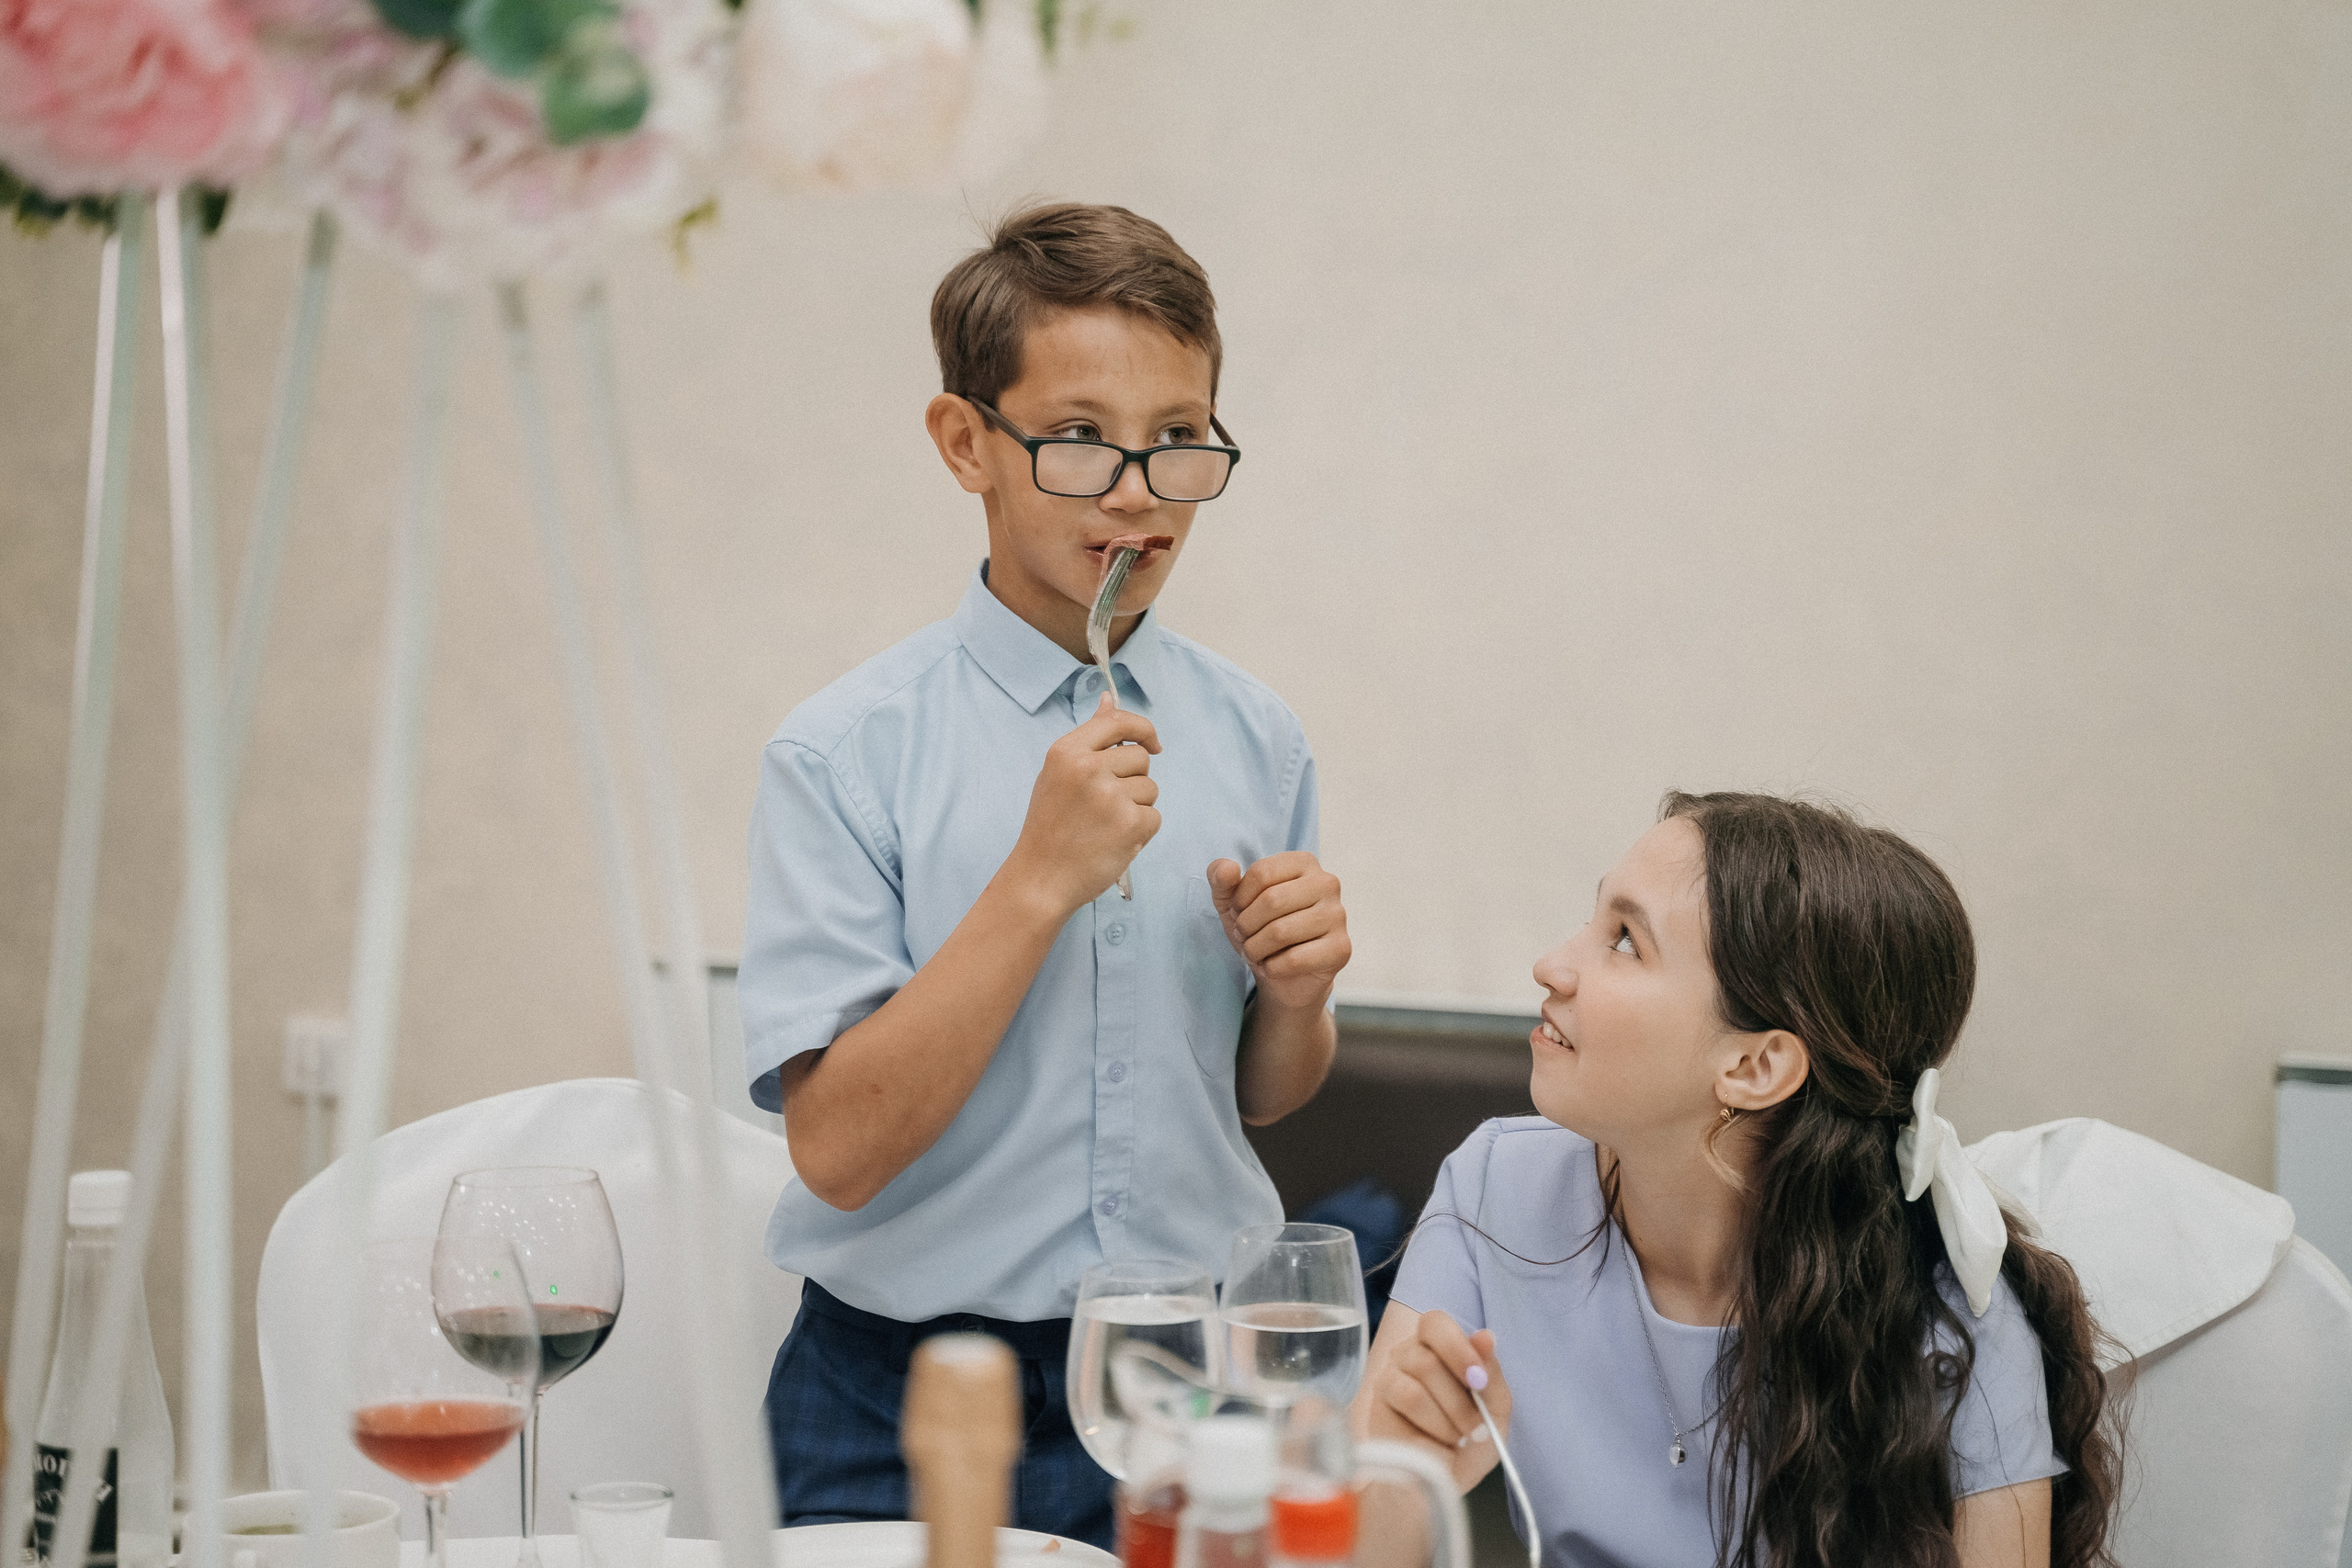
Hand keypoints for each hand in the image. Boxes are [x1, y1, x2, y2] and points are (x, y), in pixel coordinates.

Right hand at [1006, 692, 1161, 913]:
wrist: (1041, 877)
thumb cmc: (1049, 826)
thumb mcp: (1058, 774)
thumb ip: (1089, 737)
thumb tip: (1108, 699)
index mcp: (1068, 751)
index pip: (1119, 722)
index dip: (1143, 730)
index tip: (1152, 744)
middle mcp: (1089, 768)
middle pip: (1140, 758)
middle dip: (1133, 778)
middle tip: (1106, 804)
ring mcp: (1111, 797)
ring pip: (1150, 788)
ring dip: (1137, 806)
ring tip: (1106, 825)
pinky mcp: (1131, 825)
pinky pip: (1154, 816)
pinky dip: (1141, 831)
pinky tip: (1115, 841)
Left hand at [1208, 851, 1350, 1009]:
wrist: (1285, 977)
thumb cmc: (1261, 930)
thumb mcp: (1232, 902)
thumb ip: (1221, 879)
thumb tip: (1227, 867)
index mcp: (1304, 863)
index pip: (1262, 873)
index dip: (1239, 899)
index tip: (1238, 913)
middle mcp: (1327, 883)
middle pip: (1272, 900)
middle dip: (1246, 925)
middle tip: (1244, 937)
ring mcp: (1338, 916)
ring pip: (1281, 932)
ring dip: (1255, 949)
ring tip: (1255, 952)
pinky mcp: (1341, 948)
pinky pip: (1294, 959)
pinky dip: (1271, 968)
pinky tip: (1272, 967)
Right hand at [1366, 1310, 1510, 1493]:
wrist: (1442, 1483)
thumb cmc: (1470, 1443)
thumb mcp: (1495, 1410)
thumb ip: (1491, 1373)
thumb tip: (1486, 1336)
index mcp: (1438, 1348)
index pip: (1436, 1322)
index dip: (1458, 1346)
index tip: (1478, 1378)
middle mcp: (1409, 1354)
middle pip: (1429, 1353)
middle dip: (1461, 1395)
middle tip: (1477, 1424)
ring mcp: (1389, 1375)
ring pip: (1420, 1374)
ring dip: (1450, 1412)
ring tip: (1458, 1436)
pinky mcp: (1378, 1400)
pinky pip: (1407, 1395)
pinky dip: (1433, 1421)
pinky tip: (1437, 1439)